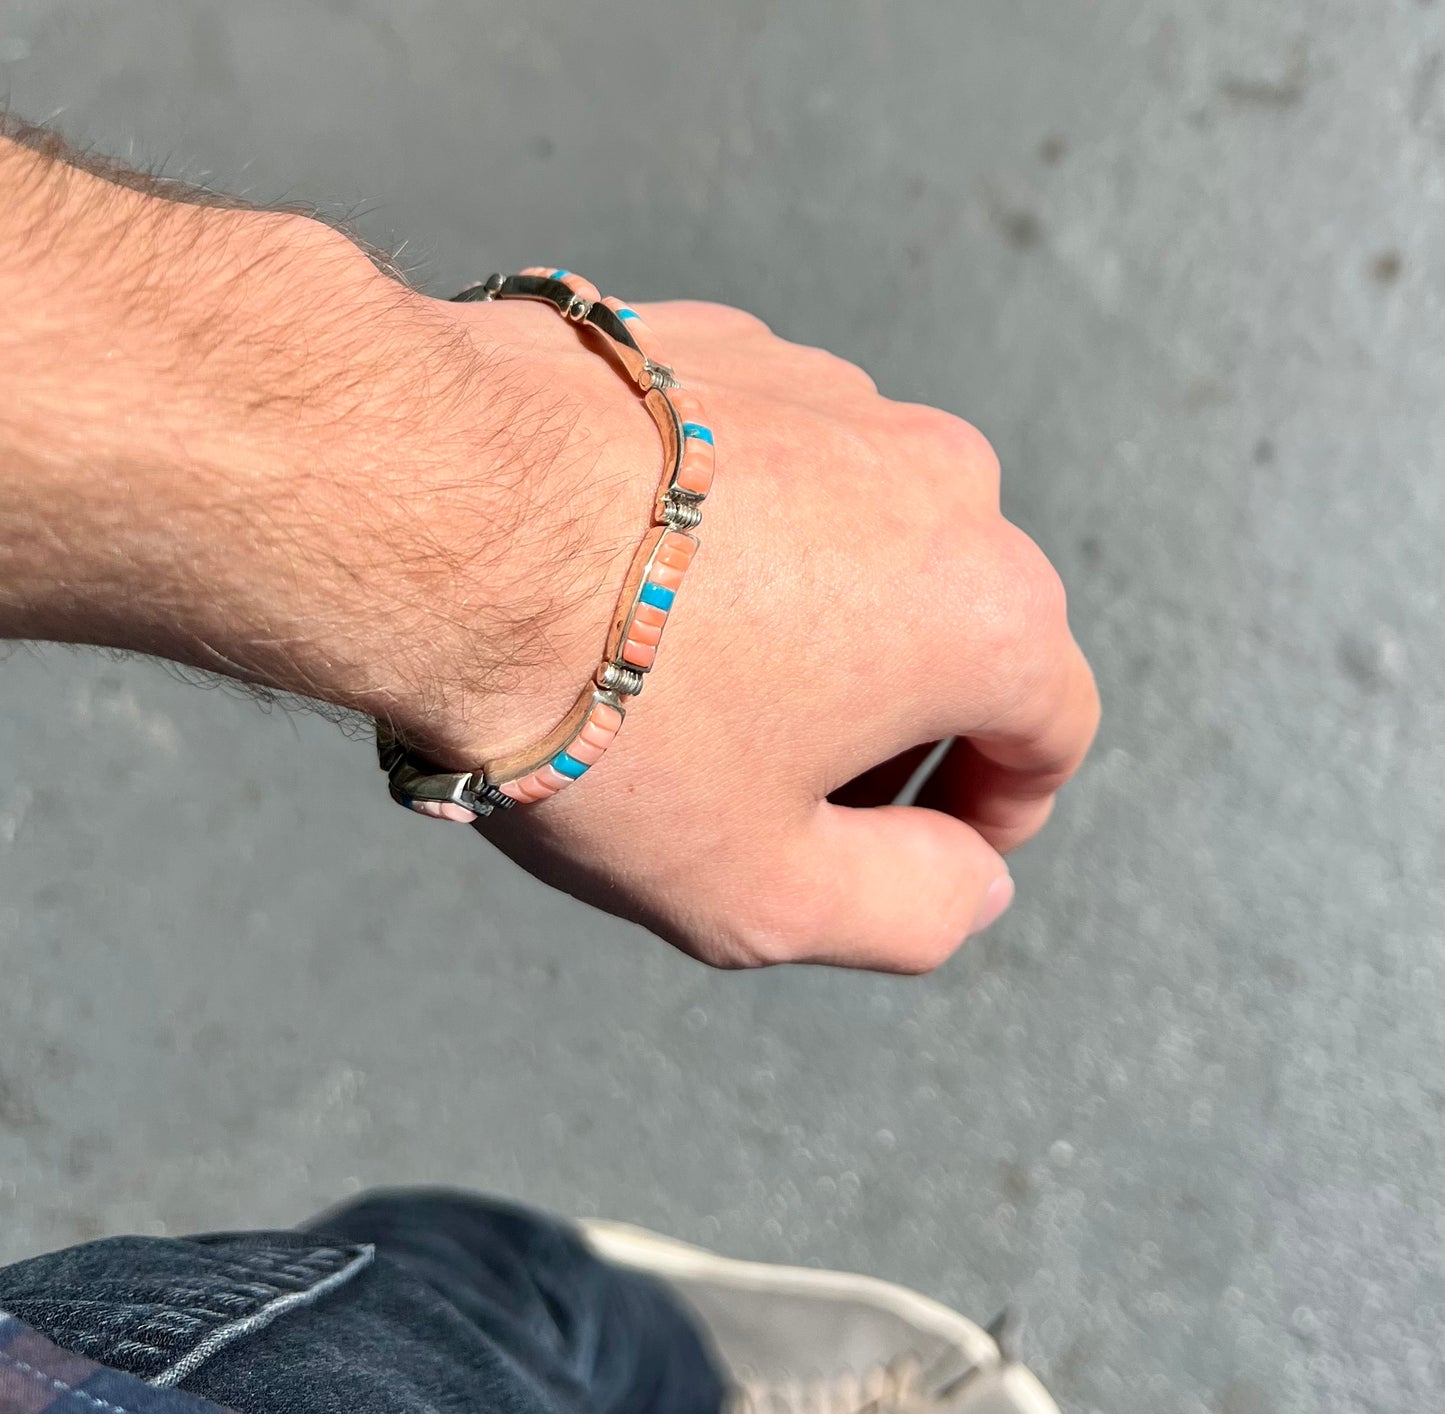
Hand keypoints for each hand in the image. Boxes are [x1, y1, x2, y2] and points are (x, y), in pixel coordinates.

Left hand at [387, 292, 1099, 970]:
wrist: (432, 511)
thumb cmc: (602, 712)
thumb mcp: (763, 889)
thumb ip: (913, 910)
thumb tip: (974, 880)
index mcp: (985, 609)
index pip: (1050, 728)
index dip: (998, 807)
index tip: (924, 845)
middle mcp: (939, 478)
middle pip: (958, 630)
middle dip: (896, 725)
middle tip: (784, 792)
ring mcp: (834, 395)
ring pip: (864, 543)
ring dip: (816, 623)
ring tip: (690, 686)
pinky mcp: (732, 349)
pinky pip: (772, 472)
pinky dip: (742, 540)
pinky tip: (641, 587)